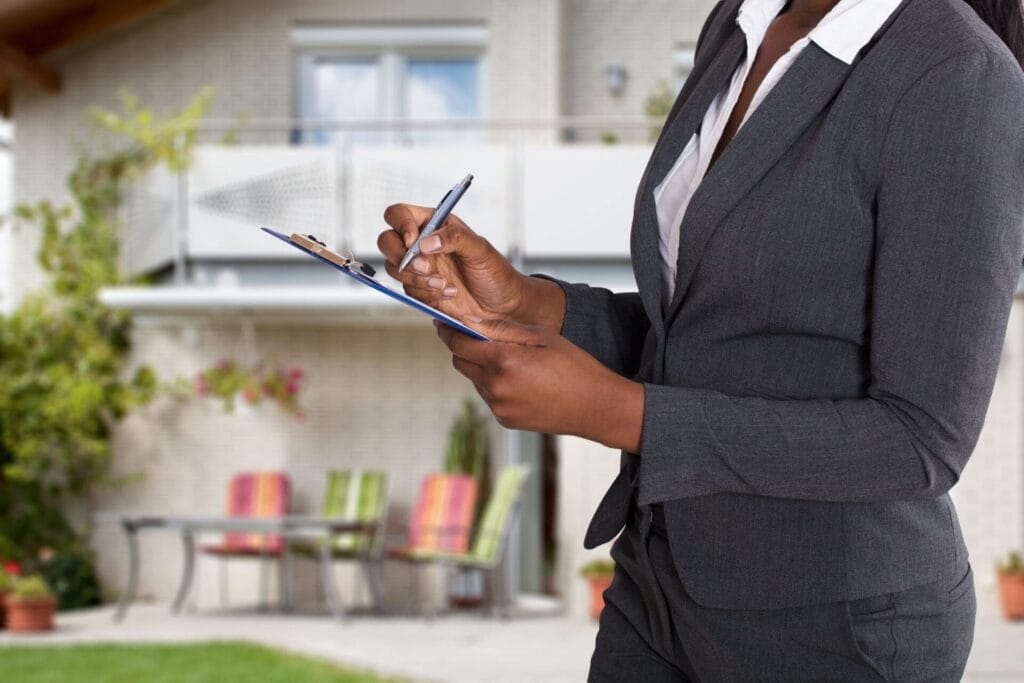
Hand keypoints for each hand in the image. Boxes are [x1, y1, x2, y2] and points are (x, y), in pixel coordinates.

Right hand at [378, 204, 564, 330]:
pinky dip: (425, 293)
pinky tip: (448, 294)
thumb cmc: (497, 275)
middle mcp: (422, 244)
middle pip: (386, 240)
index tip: (414, 242)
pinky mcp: (420, 289)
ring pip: (393, 267)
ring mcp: (419, 267)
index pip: (400, 214)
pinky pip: (407, 289)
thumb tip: (426, 241)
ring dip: (416, 278)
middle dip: (401, 256)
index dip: (400, 225)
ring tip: (444, 284)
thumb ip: (454, 238)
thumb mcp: (481, 250)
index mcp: (435, 225)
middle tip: (426, 268)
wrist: (502, 309)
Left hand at [435, 317, 643, 451]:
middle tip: (478, 337)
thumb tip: (474, 321)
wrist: (596, 407)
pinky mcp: (505, 420)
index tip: (441, 323)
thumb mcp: (541, 336)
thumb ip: (504, 329)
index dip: (448, 332)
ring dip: (483, 368)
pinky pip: (490, 397)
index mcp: (503, 361)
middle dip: (465, 348)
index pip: (459, 343)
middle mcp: (496, 387)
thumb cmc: (574, 366)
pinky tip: (521, 380)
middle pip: (461, 363)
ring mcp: (499, 407)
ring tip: (512, 361)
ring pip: (475, 380)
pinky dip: (496, 385)